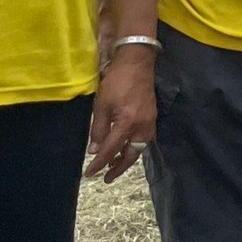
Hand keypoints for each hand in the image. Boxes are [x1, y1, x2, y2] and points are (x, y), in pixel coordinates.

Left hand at [85, 48, 155, 182]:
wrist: (137, 63)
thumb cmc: (116, 82)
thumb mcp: (101, 105)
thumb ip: (98, 130)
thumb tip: (94, 150)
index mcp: (127, 123)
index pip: (111, 150)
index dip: (99, 164)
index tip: (89, 174)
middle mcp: (142, 127)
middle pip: (131, 155)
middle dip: (118, 168)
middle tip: (106, 178)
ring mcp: (149, 122)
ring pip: (139, 148)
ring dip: (126, 159)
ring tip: (114, 164)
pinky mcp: (151, 117)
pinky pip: (143, 139)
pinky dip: (133, 147)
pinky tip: (125, 147)